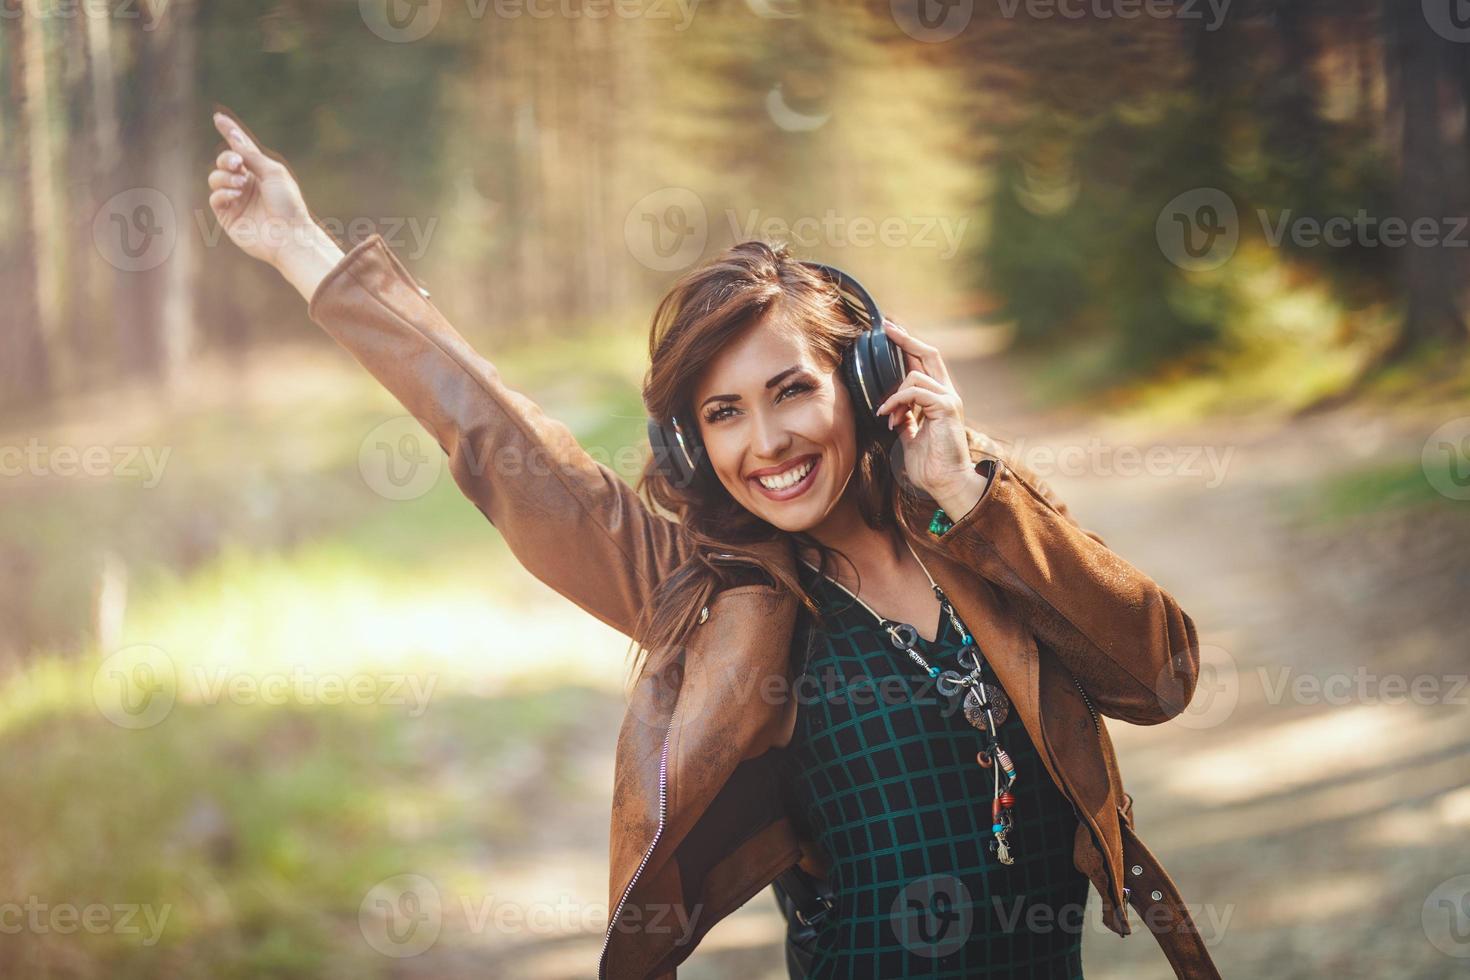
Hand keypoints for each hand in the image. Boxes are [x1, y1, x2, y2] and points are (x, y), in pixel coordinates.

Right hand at [206, 110, 322, 267]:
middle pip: (224, 162)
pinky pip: (215, 198)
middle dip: (227, 159)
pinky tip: (235, 196)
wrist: (288, 235)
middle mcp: (246, 184)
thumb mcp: (272, 172)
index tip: (218, 118)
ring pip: (215, 178)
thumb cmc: (287, 204)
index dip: (229, 133)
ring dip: (225, 177)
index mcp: (260, 171)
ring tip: (240, 184)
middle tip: (237, 164)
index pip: (241, 148)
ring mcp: (236, 199)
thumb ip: (250, 155)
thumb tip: (233, 135)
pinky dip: (222, 193)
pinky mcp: (228, 216)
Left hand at [873, 319, 985, 510]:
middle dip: (906, 339)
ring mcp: (949, 399)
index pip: (925, 362)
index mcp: (939, 398)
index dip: (910, 345)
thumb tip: (892, 409)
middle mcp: (947, 393)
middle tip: (886, 329)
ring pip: (915, 377)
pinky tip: (888, 416)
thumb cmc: (930, 464)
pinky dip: (897, 402)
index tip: (890, 333)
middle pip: (928, 354)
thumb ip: (905, 418)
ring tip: (886, 416)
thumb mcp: (910, 436)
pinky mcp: (946, 408)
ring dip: (894, 395)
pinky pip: (916, 393)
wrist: (945, 483)